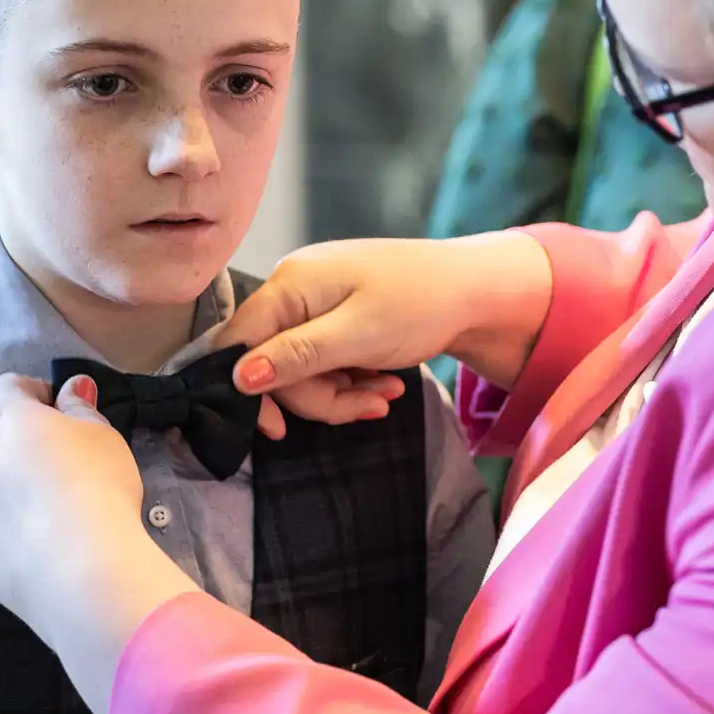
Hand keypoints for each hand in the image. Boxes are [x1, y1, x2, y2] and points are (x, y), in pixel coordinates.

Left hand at [0, 375, 199, 713]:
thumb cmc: (98, 489)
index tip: (58, 407)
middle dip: (14, 438)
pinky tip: (0, 536)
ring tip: (28, 501)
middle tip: (56, 459)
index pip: (6, 388)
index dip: (32, 392)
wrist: (81, 570)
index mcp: (6, 418)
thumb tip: (73, 386)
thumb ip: (82, 408)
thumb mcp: (104, 438)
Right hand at [222, 232, 554, 425]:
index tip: (276, 430)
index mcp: (291, 283)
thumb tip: (238, 377)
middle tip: (365, 407)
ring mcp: (315, 301)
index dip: (250, 389)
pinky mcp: (334, 316)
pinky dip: (351, 379)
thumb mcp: (357, 336)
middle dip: (317, 396)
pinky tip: (385, 383)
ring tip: (386, 395)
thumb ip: (296, 356)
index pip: (240, 341)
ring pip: (301, 368)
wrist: (476, 290)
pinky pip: (324, 360)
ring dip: (341, 392)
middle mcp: (294, 287)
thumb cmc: (421, 303)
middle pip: (272, 362)